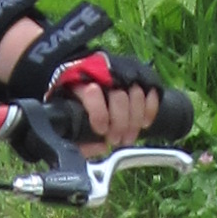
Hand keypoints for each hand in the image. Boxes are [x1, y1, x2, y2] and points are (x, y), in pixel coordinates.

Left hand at [47, 49, 164, 149]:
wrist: (83, 80)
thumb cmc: (73, 104)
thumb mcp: (66, 118)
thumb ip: (76, 136)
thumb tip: (99, 147)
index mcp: (77, 79)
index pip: (92, 92)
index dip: (99, 114)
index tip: (101, 131)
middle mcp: (102, 70)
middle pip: (118, 95)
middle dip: (120, 123)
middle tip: (116, 140)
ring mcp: (122, 71)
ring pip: (136, 93)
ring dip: (134, 121)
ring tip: (128, 137)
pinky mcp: (139, 75)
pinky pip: (151, 90)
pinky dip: (150, 109)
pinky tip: (143, 124)